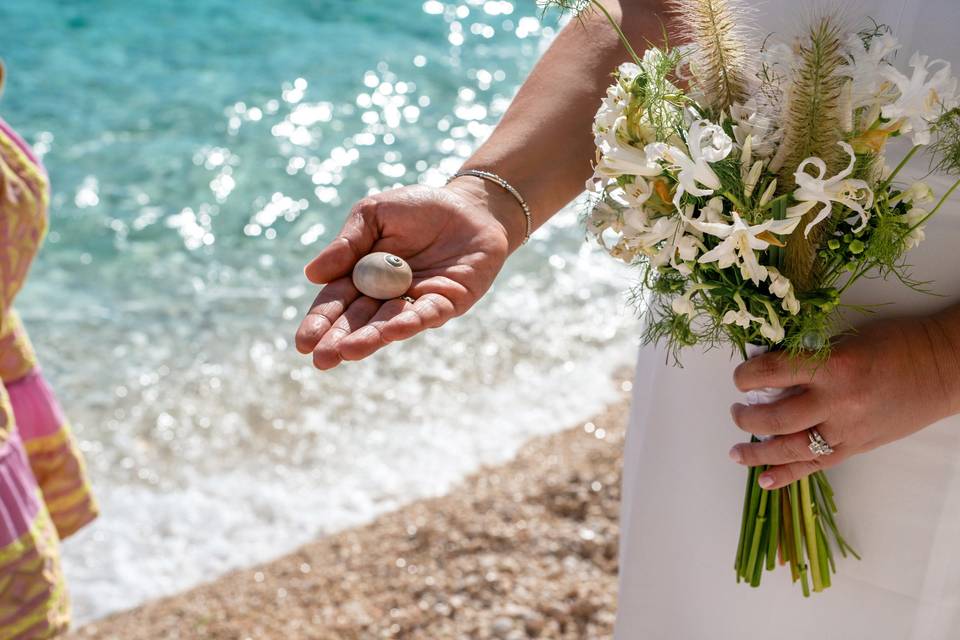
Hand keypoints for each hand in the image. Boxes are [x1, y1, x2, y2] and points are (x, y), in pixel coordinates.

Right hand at [295, 177, 523, 368]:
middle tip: (320, 360)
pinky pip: (428, 314)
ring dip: (370, 337)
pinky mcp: (449, 301)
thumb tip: (311, 275)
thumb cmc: (418, 208)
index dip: (320, 322)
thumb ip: (347, 243)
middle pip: (359, 321)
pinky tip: (391, 332)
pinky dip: (410, 322)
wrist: (470, 205)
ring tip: (349, 351)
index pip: (337, 302)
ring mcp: (417, 301)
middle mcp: (387, 296)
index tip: (303, 343)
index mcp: (363, 276)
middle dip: (339, 340)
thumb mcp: (374, 215)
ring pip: (390, 323)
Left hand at [727, 314, 959, 489]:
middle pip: (776, 418)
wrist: (943, 368)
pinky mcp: (857, 448)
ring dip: (758, 451)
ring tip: (736, 451)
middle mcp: (837, 403)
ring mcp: (847, 430)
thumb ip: (809, 359)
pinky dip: (787, 475)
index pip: (774, 372)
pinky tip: (764, 480)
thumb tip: (768, 371)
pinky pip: (816, 466)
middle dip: (746, 417)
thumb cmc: (895, 345)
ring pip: (791, 449)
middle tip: (735, 411)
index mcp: (834, 367)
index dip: (747, 376)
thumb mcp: (845, 341)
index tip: (739, 378)